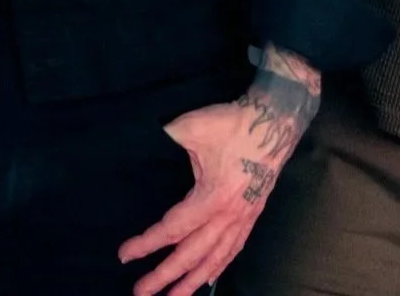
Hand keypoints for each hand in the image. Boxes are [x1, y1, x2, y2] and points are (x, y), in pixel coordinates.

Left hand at [120, 46, 321, 295]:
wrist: (275, 121)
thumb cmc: (234, 124)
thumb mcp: (194, 127)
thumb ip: (168, 138)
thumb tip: (144, 141)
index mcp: (214, 197)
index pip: (174, 229)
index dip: (147, 244)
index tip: (124, 255)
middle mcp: (230, 215)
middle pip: (192, 254)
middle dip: (165, 276)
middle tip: (139, 292)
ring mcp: (243, 219)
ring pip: (215, 259)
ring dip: (191, 282)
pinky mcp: (251, 216)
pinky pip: (232, 250)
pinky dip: (217, 268)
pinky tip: (205, 280)